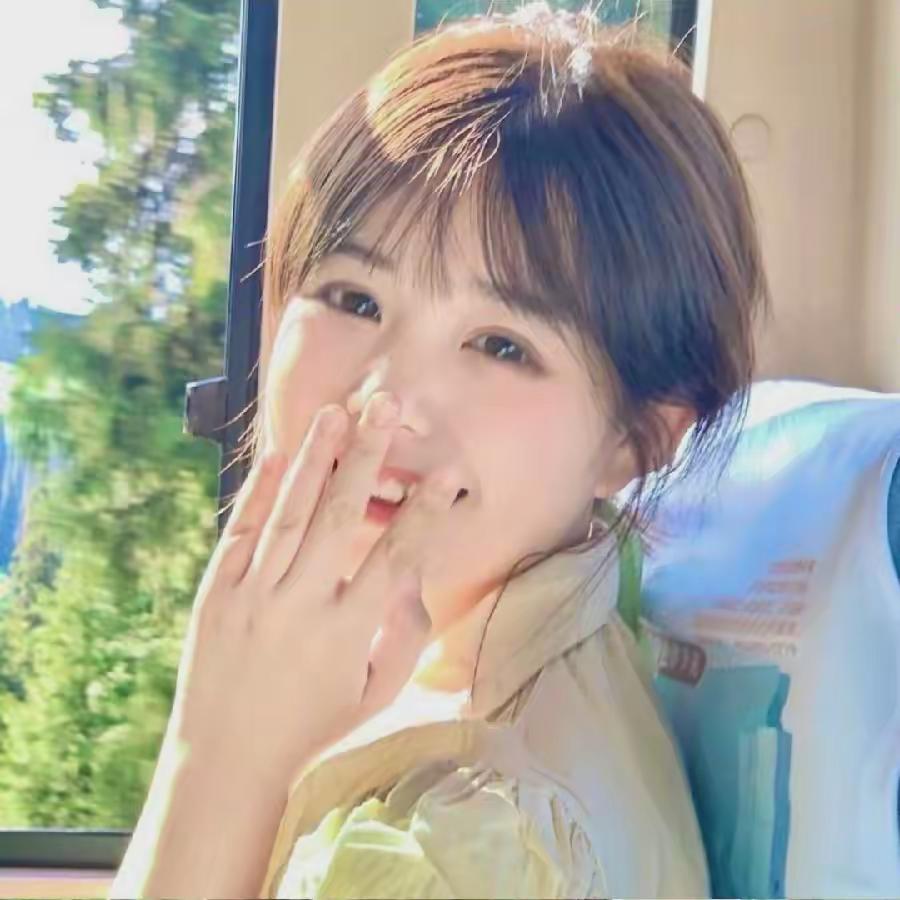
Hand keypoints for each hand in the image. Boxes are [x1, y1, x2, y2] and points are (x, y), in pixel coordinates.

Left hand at [162, 392, 458, 788]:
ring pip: (291, 514)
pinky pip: (241, 532)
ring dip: (316, 460)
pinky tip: (281, 457)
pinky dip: (260, 492)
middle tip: (383, 408)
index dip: (425, 512)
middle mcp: (300, 605)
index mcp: (346, 631)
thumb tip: (414, 575)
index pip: (396, 557)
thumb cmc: (313, 725)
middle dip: (366, 457)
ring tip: (335, 413)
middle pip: (340, 517)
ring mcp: (252, 595)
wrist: (226, 758)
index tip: (446, 474)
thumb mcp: (374, 692)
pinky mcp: (215, 593)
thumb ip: (403, 634)